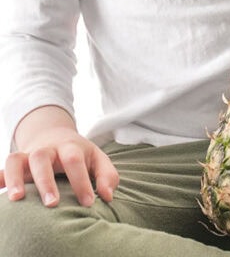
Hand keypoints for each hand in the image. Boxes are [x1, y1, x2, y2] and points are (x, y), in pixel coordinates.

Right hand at [0, 106, 118, 206]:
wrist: (55, 136)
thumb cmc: (80, 155)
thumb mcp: (97, 159)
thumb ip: (107, 175)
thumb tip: (108, 196)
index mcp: (69, 146)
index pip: (74, 159)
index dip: (81, 181)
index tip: (88, 203)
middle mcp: (47, 149)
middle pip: (42, 158)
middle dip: (46, 181)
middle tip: (52, 204)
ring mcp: (29, 155)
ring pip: (17, 159)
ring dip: (15, 177)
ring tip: (17, 199)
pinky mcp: (17, 163)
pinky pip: (4, 167)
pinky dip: (0, 177)